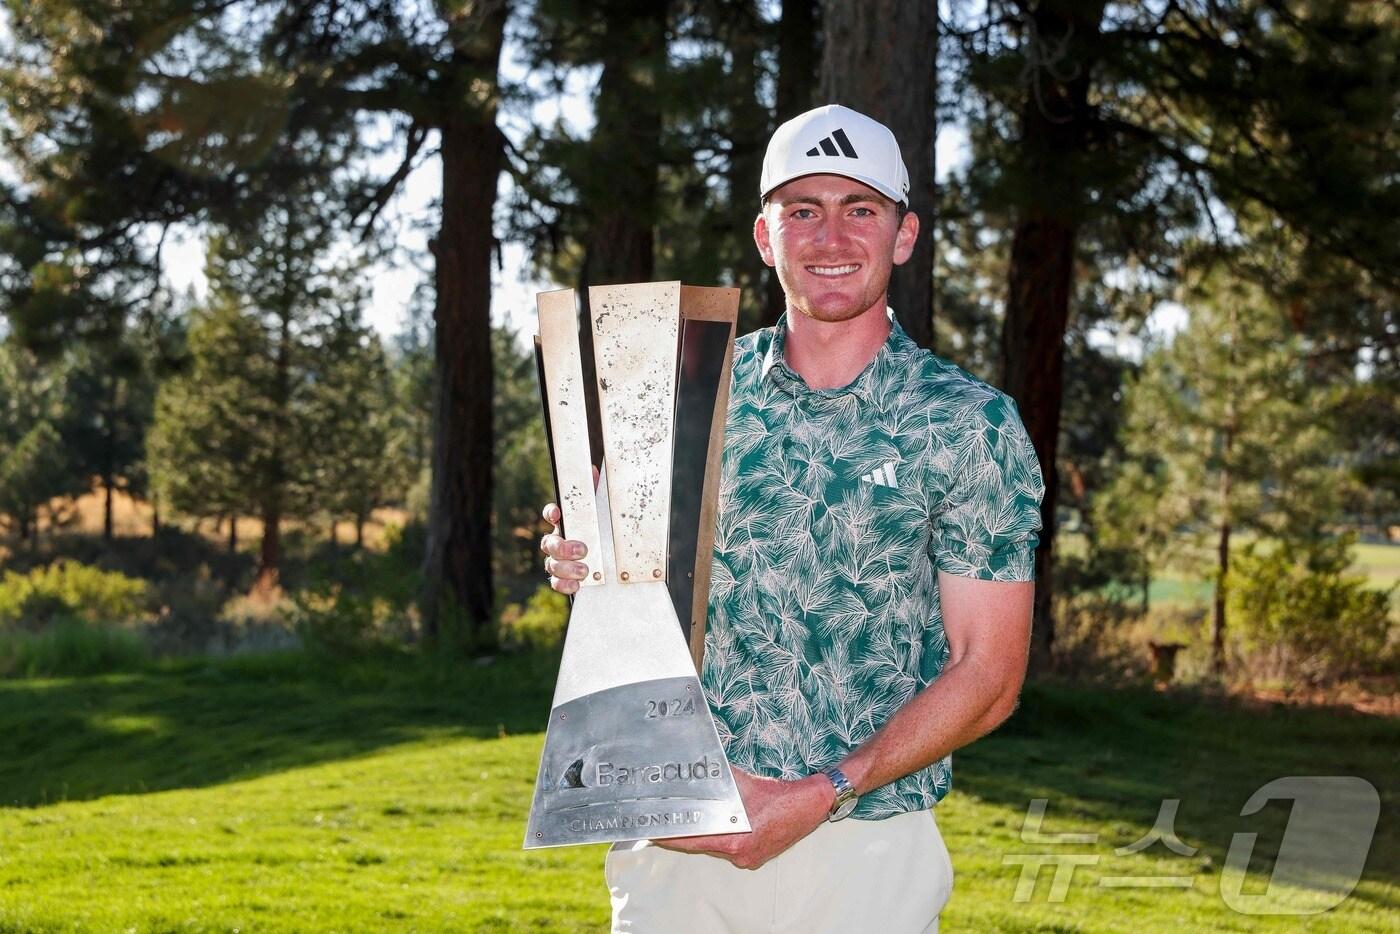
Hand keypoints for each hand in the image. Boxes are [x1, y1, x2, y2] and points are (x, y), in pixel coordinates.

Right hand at [540, 466, 600, 594]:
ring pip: (551, 564)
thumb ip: (597, 494)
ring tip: (584, 570)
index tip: (558, 513)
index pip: (552, 514)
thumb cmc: (606, 533)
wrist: (617, 565)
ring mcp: (559, 561)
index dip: (551, 513)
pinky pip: (555, 583)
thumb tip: (593, 471)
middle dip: (563, 547)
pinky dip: (564, 584)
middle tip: (582, 549)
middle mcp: (559, 542)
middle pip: (548, 543)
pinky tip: (576, 585)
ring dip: (565, 568)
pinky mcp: (564, 579)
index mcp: (568, 524)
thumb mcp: (605, 513)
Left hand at [653, 769, 833, 869]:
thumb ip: (721, 780)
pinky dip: (722, 835)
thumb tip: (699, 771)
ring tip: (688, 820)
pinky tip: (718, 822)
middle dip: (685, 833)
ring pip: (716, 845)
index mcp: (735, 841)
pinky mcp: (757, 853)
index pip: (691, 842)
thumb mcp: (746, 783)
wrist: (815, 803)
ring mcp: (749, 857)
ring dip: (705, 833)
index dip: (669, 837)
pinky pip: (732, 845)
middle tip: (666, 820)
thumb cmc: (784, 795)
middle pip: (701, 845)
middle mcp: (740, 854)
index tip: (651, 832)